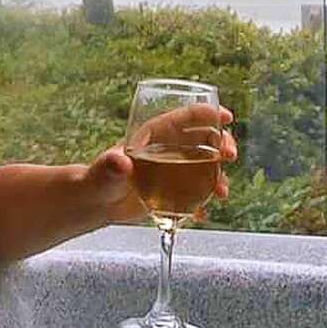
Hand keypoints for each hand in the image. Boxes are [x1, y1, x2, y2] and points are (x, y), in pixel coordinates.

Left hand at [84, 104, 237, 223]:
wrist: (97, 204)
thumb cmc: (98, 180)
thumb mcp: (104, 172)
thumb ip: (110, 166)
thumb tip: (120, 163)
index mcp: (155, 134)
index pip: (185, 117)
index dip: (208, 113)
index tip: (226, 117)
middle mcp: (169, 148)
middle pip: (204, 139)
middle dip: (223, 143)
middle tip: (229, 155)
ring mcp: (174, 169)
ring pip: (206, 166)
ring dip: (219, 176)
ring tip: (222, 192)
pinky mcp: (174, 190)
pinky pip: (196, 193)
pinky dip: (203, 202)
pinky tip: (203, 213)